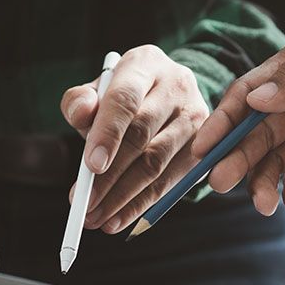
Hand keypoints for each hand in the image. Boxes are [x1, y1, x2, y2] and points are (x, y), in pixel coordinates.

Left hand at [61, 44, 209, 232]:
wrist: (166, 96)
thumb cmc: (122, 97)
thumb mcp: (97, 92)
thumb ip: (80, 102)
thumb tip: (81, 113)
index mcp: (145, 64)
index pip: (126, 99)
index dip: (108, 134)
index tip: (90, 167)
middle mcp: (177, 86)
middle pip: (142, 137)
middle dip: (109, 177)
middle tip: (84, 205)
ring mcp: (196, 118)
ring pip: (156, 165)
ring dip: (122, 198)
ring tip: (94, 218)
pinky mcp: (204, 149)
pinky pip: (169, 183)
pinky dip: (140, 205)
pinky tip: (116, 220)